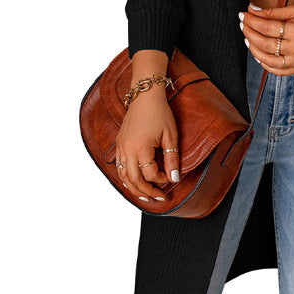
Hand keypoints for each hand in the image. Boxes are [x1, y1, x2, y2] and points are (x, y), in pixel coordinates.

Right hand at [114, 86, 180, 201]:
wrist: (144, 95)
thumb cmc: (159, 112)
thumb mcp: (170, 136)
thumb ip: (172, 159)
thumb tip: (174, 178)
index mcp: (140, 148)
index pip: (150, 174)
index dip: (162, 179)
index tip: (171, 178)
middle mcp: (127, 149)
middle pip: (134, 180)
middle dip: (147, 192)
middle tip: (159, 198)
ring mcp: (121, 147)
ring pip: (123, 176)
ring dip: (134, 188)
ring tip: (146, 197)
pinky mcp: (119, 144)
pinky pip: (120, 167)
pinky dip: (126, 178)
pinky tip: (134, 183)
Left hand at [239, 3, 293, 75]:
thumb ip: (273, 12)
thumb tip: (251, 10)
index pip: (267, 27)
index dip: (252, 21)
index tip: (242, 15)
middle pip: (265, 44)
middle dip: (250, 34)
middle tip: (243, 25)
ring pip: (269, 61)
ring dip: (254, 50)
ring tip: (248, 39)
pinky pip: (279, 70)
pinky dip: (266, 64)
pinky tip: (259, 55)